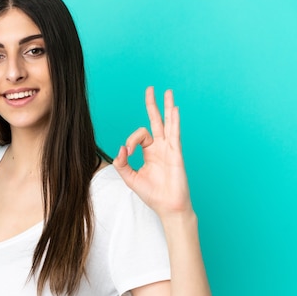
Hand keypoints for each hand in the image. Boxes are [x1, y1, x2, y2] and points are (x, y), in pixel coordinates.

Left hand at [112, 87, 192, 218]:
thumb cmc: (152, 194)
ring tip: (167, 92)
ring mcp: (169, 149)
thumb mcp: (130, 178)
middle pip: (155, 121)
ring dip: (167, 107)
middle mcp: (160, 148)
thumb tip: (119, 149)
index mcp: (150, 152)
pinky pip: (175, 134)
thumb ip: (122, 164)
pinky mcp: (176, 154)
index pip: (139, 136)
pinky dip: (174, 121)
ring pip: (167, 123)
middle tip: (150, 89)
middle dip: (152, 105)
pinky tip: (174, 109)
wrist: (168, 206)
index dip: (130, 141)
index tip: (126, 153)